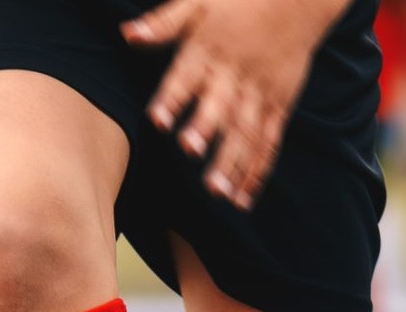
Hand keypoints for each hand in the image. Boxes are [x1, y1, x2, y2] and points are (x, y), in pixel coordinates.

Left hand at [121, 0, 345, 209]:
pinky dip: (257, 170)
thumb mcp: (197, 3)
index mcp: (208, 51)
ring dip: (232, 163)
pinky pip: (269, 141)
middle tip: (190, 151)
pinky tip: (243, 198)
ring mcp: (259, 93)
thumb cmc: (238, 1)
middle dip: (206, 129)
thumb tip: (127, 34)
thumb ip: (163, 23)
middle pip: (220, 105)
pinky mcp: (278, 107)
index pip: (186, 76)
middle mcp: (234, 75)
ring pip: (245, 131)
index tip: (157, 120)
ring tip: (217, 193)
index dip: (172, 97)